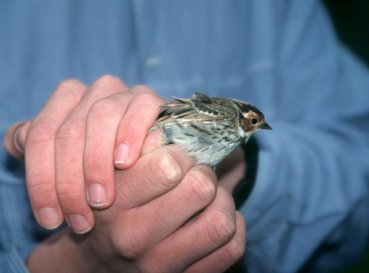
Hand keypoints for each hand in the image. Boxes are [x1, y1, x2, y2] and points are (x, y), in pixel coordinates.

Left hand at [3, 75, 163, 232]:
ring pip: (101, 117)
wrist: (144, 157)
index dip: (40, 181)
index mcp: (66, 98)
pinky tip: (125, 162)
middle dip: (70, 182)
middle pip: (69, 132)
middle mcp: (92, 91)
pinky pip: (138, 109)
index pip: (40, 136)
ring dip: (97, 163)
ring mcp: (122, 92)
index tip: (50, 219)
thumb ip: (40, 149)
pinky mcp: (149, 98)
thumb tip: (16, 142)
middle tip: (80, 220)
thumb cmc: (101, 163)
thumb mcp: (68, 160)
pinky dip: (130, 134)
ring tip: (101, 199)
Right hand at [26, 136, 245, 272]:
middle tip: (194, 173)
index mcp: (114, 204)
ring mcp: (160, 265)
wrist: (94, 264)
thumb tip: (178, 126)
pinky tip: (214, 216)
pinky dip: (235, 226)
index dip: (180, 153)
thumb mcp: (112, 179)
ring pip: (221, 221)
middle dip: (202, 172)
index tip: (174, 156)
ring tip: (207, 196)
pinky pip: (232, 248)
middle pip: (200, 188)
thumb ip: (140, 151)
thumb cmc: (109, 211)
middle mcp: (134, 237)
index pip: (168, 166)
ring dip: (222, 200)